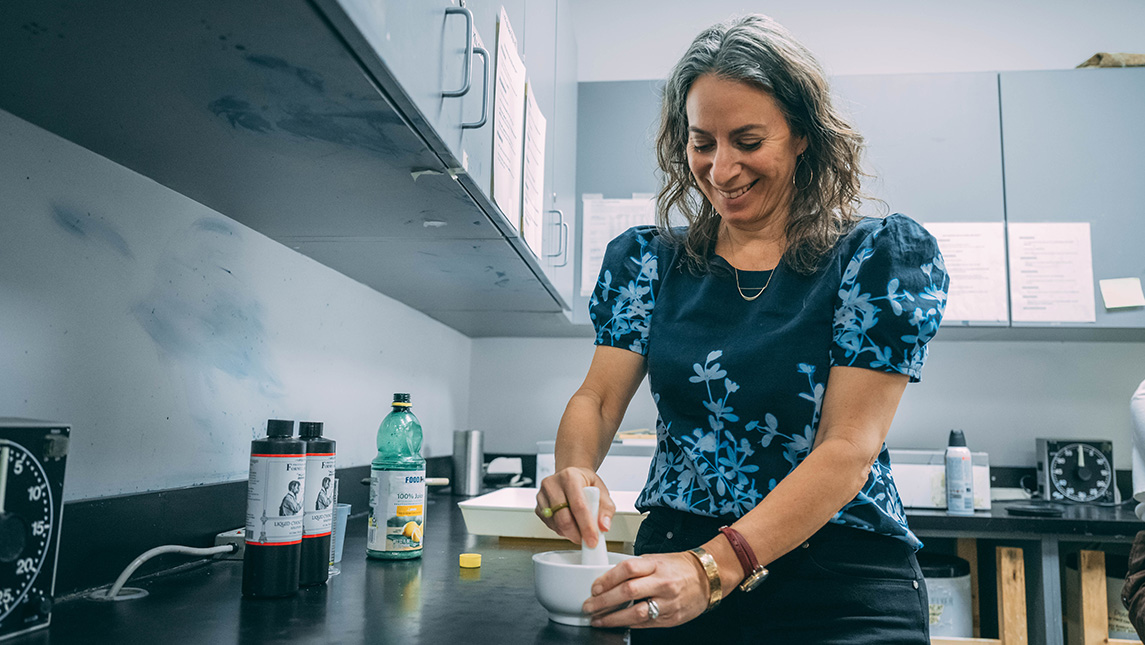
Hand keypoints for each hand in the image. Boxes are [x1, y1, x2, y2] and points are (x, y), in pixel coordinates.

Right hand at [535, 467, 614, 546]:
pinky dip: (562, 530)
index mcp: (570, 477)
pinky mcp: (538, 507)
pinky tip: (570, 522)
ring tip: (580, 527)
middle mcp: (553, 485)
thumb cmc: (585, 483)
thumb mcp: (602, 491)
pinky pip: (550, 526)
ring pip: (556, 525)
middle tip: (587, 541)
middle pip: (563, 518)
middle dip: (577, 535)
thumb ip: (606, 509)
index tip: (593, 540)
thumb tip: (603, 526)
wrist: (571, 476)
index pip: (578, 505)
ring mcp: (542, 496)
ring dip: (570, 533)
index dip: (586, 526)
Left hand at [582, 553, 708, 628]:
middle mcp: (662, 583)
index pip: (627, 569)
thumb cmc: (679, 567)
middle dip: (604, 601)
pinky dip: (629, 624)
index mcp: (656, 565)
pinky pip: (646, 623)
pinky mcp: (671, 618)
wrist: (707, 578)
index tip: (594, 587)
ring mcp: (668, 602)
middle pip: (628, 592)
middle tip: (589, 606)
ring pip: (636, 613)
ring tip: (598, 620)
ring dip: (613, 619)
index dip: (607, 579)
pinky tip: (618, 623)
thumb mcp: (655, 560)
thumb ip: (634, 569)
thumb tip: (608, 580)